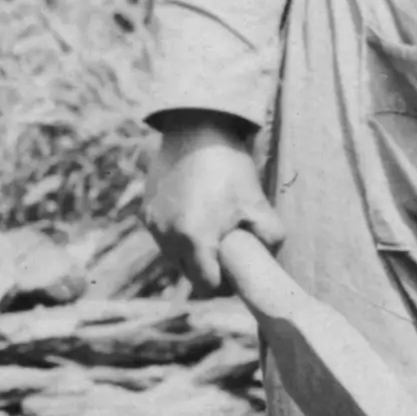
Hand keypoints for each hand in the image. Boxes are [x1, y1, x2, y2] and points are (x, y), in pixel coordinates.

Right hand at [142, 115, 268, 289]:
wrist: (196, 128)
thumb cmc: (230, 167)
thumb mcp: (258, 203)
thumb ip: (270, 240)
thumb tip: (267, 260)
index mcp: (194, 239)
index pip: (207, 287)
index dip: (225, 286)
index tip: (235, 272)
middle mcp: (167, 237)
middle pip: (189, 275)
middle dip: (208, 270)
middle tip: (227, 251)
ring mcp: (153, 224)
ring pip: (174, 257)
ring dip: (191, 253)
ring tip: (211, 230)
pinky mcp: (146, 211)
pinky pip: (163, 237)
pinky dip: (178, 235)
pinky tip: (195, 213)